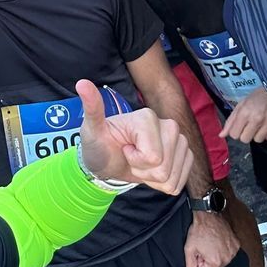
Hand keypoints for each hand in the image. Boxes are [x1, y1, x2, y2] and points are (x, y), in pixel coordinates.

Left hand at [76, 79, 192, 193]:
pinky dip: (163, 184)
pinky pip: (180, 182)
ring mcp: (179, 140)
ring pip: (172, 177)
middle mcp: (168, 125)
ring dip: (153, 179)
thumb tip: (82, 83)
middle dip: (144, 171)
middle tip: (131, 157)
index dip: (135, 161)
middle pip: (164, 168)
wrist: (109, 159)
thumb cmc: (100, 143)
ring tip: (140, 164)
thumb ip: (92, 108)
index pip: (153, 157)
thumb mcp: (92, 129)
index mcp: (148, 117)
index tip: (123, 148)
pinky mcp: (185, 156)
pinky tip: (151, 171)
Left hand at [184, 213, 238, 266]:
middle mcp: (227, 258)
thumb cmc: (198, 230)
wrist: (208, 215)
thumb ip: (190, 266)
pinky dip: (223, 248)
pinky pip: (228, 252)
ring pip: (221, 260)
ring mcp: (233, 251)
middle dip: (207, 259)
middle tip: (204, 246)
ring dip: (215, 254)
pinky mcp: (236, 244)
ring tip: (210, 242)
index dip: (199, 261)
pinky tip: (217, 240)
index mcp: (216, 262)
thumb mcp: (189, 249)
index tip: (199, 251)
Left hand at [219, 88, 266, 142]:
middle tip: (249, 125)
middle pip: (245, 140)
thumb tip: (221, 135)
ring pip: (257, 140)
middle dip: (245, 134)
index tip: (239, 126)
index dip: (235, 131)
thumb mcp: (240, 106)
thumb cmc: (255, 99)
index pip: (234, 134)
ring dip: (256, 134)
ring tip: (258, 125)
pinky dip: (266, 134)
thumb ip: (230, 121)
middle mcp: (256, 119)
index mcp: (244, 113)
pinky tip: (265, 125)